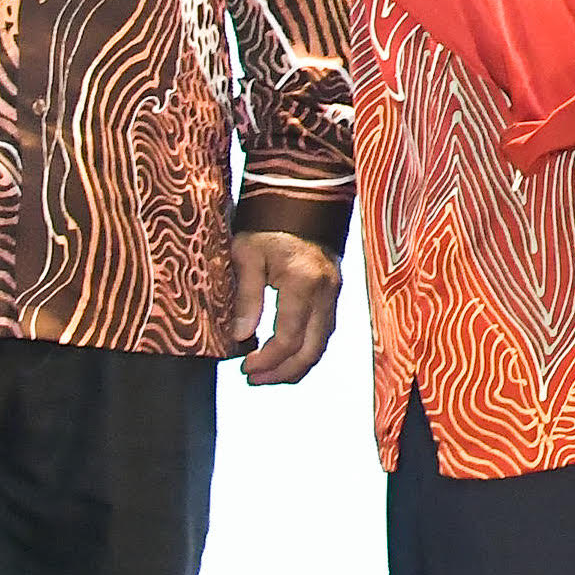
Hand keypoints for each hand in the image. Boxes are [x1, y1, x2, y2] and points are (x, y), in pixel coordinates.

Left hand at [230, 228, 341, 385]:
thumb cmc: (268, 222)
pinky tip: (285, 351)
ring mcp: (334, 290)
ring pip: (322, 342)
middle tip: (253, 380)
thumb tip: (240, 337)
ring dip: (296, 364)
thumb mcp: (247, 255)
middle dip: (283, 373)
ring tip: (267, 373)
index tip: (243, 367)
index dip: (266, 361)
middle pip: (312, 350)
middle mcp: (326, 291)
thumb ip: (247, 297)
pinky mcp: (334, 288)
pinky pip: (325, 329)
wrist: (302, 193)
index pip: (288, 338)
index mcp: (303, 282)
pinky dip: (306, 347)